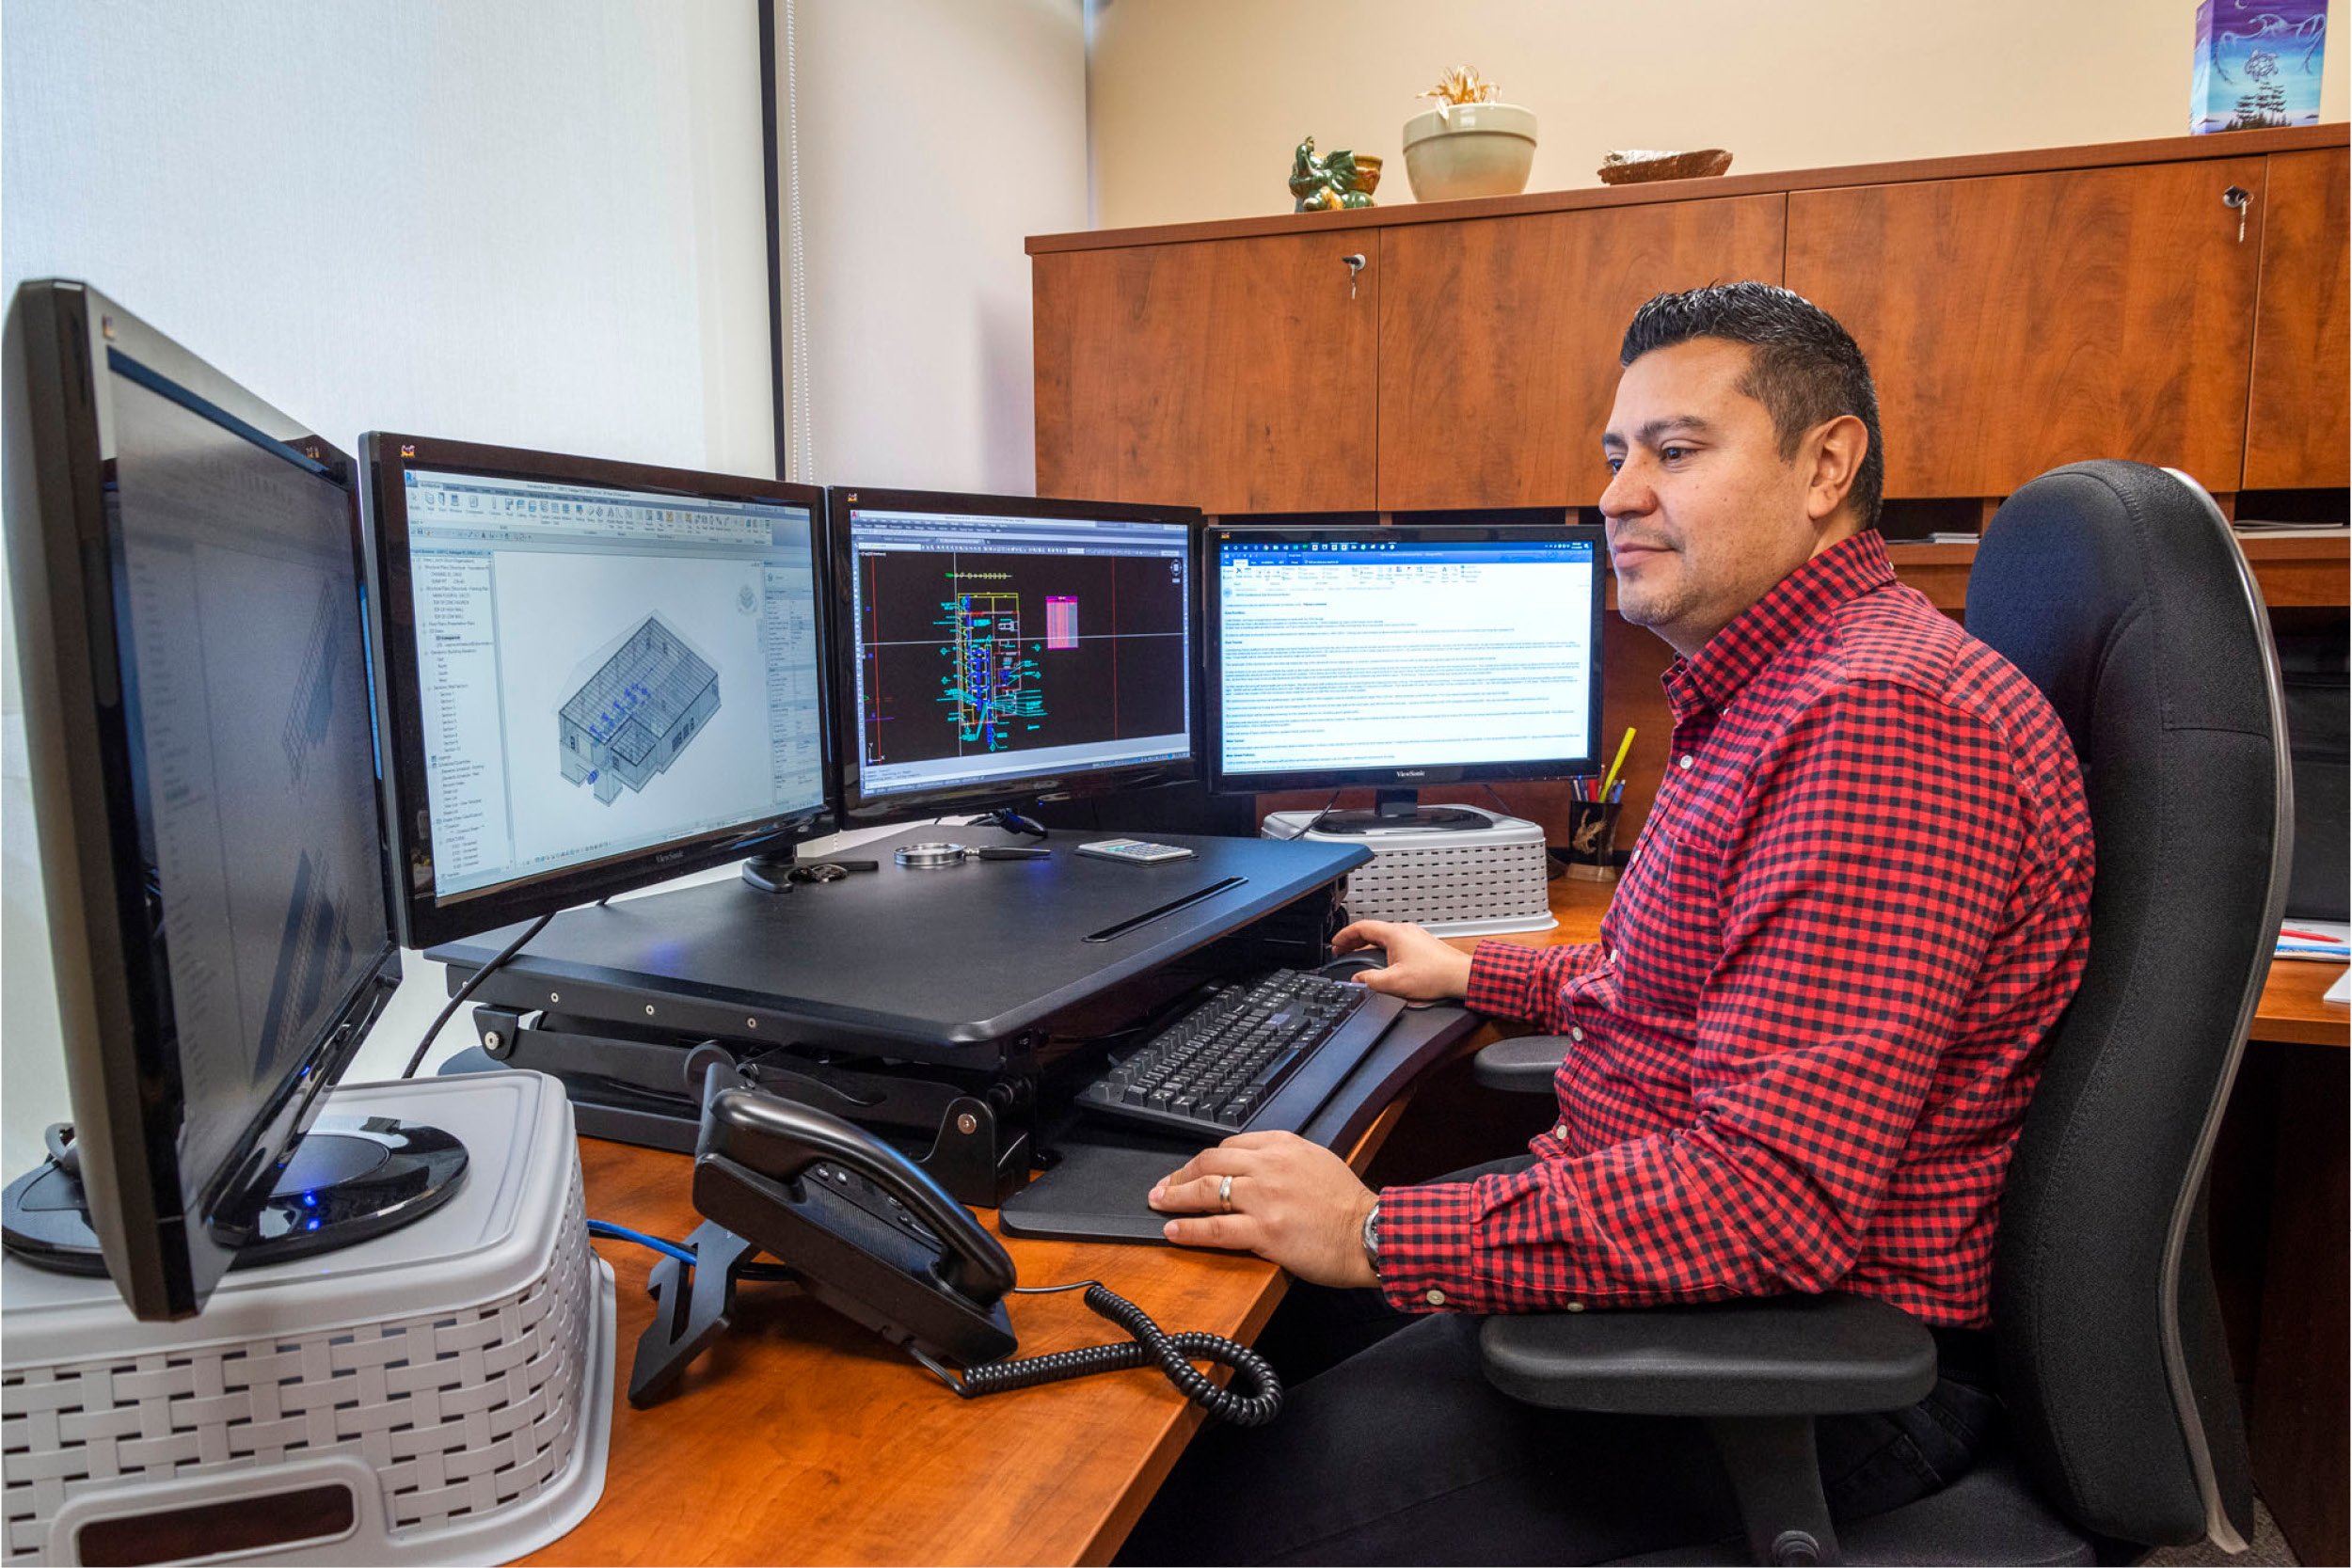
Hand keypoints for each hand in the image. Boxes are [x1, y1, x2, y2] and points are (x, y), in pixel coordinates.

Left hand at [1148, 1131, 1377, 1287]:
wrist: (1370, 1233)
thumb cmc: (1348, 1203)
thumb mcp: (1316, 1160)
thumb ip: (1282, 1158)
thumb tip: (1253, 1166)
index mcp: (1282, 1146)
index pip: (1229, 1146)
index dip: (1204, 1161)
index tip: (1193, 1170)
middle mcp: (1269, 1166)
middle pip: (1209, 1163)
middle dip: (1180, 1174)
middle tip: (1162, 1185)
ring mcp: (1264, 1199)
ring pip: (1206, 1191)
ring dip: (1175, 1197)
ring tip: (1158, 1203)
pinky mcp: (1264, 1231)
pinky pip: (1215, 1228)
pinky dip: (1188, 1229)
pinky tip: (1173, 1230)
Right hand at [1331, 919, 1472, 1001]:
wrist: (1460, 976)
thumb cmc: (1434, 975)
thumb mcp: (1394, 982)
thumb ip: (1370, 981)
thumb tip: (1357, 980)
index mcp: (1394, 934)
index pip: (1361, 927)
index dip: (1344, 936)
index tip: (1335, 943)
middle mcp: (1404, 931)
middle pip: (1372, 930)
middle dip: (1354, 941)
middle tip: (1342, 950)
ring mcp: (1414, 936)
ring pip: (1384, 936)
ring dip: (1368, 945)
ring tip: (1359, 956)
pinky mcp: (1422, 945)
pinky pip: (1395, 942)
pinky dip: (1382, 949)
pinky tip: (1383, 962)